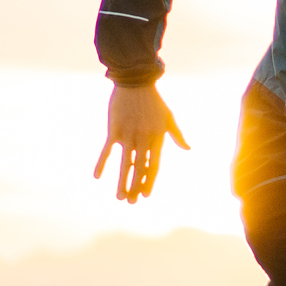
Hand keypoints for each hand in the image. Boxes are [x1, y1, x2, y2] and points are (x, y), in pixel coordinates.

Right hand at [94, 80, 189, 202]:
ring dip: (121, 181)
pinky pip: (107, 151)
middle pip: (139, 169)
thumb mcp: (169, 118)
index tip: (146, 195)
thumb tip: (188, 148)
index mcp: (156, 139)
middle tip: (131, 203)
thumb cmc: (154, 101)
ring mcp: (128, 136)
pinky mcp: (114, 130)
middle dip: (135, 187)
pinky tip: (97, 177)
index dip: (149, 181)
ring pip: (124, 164)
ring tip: (120, 197)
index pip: (154, 165)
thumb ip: (177, 135)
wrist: (136, 83)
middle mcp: (143, 140)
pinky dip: (102, 163)